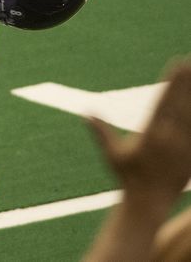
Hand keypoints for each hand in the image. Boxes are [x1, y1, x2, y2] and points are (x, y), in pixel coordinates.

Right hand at [87, 57, 190, 207]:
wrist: (149, 203)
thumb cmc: (127, 177)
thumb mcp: (112, 154)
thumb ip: (101, 132)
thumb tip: (86, 113)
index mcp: (151, 135)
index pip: (163, 102)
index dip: (172, 83)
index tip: (178, 64)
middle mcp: (171, 140)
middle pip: (182, 105)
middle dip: (188, 84)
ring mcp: (185, 148)